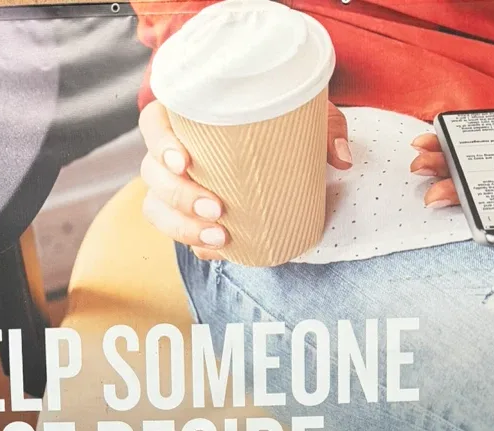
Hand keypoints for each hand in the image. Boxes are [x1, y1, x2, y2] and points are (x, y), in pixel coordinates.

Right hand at [139, 99, 352, 258]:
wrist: (283, 150)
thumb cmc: (285, 125)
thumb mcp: (309, 119)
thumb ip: (325, 128)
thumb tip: (341, 158)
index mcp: (189, 118)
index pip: (153, 124)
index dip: (160, 142)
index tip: (184, 161)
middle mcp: (174, 153)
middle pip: (152, 174)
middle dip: (179, 196)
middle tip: (217, 209)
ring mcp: (177, 187)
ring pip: (156, 208)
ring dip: (182, 226)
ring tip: (219, 237)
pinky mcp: (189, 215)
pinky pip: (178, 233)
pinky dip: (194, 244)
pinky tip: (217, 250)